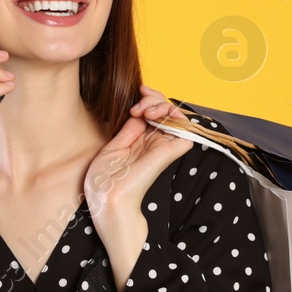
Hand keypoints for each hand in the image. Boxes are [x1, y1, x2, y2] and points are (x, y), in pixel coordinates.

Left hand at [83, 84, 195, 229]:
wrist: (106, 198)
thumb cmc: (105, 180)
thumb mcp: (113, 147)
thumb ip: (130, 130)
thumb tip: (140, 113)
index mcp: (142, 142)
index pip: (155, 113)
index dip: (150, 98)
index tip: (137, 93)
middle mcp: (155, 143)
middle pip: (167, 112)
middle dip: (154, 99)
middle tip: (137, 106)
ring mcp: (163, 148)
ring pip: (178, 118)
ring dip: (163, 105)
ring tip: (144, 110)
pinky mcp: (168, 153)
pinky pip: (187, 134)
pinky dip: (178, 119)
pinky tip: (155, 116)